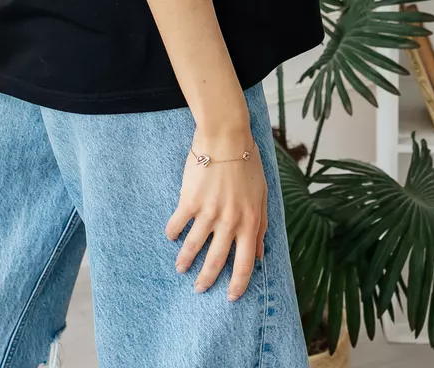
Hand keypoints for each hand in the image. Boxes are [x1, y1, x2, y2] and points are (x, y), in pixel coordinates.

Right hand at [164, 132, 267, 300]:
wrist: (226, 137)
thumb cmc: (248, 164)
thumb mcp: (262, 196)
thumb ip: (262, 227)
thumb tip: (260, 255)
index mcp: (250, 223)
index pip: (244, 265)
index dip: (238, 285)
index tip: (231, 297)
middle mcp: (230, 222)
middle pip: (216, 261)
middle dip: (207, 280)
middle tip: (199, 289)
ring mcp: (208, 213)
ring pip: (194, 247)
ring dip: (185, 261)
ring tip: (180, 268)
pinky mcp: (189, 201)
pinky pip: (177, 224)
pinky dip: (172, 233)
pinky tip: (171, 236)